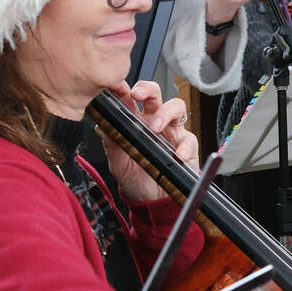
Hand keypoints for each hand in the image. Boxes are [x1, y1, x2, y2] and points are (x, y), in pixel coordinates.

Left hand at [102, 80, 196, 201]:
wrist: (152, 201)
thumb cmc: (135, 179)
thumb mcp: (118, 164)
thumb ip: (111, 145)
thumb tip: (102, 127)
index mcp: (134, 122)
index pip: (130, 98)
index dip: (125, 89)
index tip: (118, 89)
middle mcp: (154, 122)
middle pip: (155, 94)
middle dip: (147, 89)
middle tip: (138, 95)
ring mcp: (172, 132)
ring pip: (176, 107)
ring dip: (167, 112)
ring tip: (157, 126)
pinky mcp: (187, 145)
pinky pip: (189, 138)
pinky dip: (185, 145)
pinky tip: (178, 154)